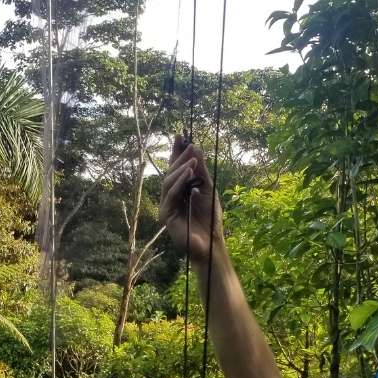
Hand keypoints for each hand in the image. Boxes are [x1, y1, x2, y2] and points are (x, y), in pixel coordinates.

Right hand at [159, 134, 222, 262]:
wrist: (211, 242)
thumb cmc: (210, 218)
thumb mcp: (208, 189)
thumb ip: (201, 171)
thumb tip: (196, 148)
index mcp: (180, 190)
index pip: (176, 167)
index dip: (177, 151)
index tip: (180, 135)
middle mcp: (171, 196)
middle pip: (170, 172)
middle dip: (179, 157)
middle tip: (187, 144)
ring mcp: (167, 205)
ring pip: (168, 181)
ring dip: (181, 168)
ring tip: (192, 159)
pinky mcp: (166, 214)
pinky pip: (171, 194)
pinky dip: (180, 181)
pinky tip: (189, 172)